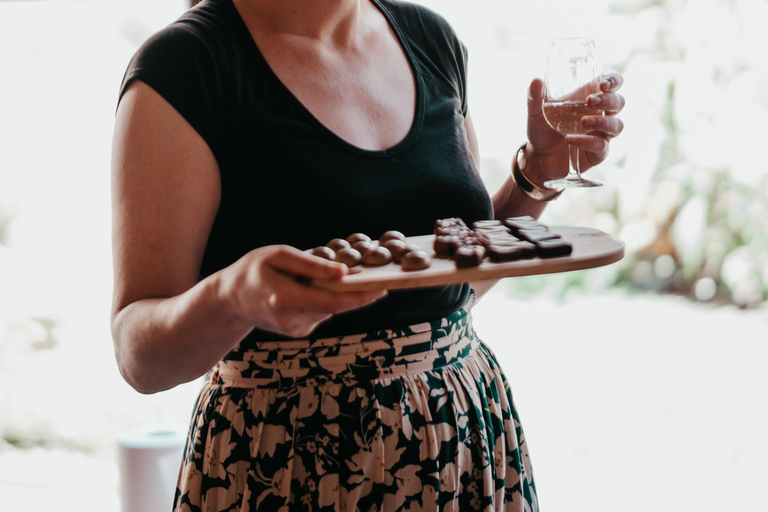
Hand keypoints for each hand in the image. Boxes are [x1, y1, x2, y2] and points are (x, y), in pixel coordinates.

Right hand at [220, 245, 386, 337]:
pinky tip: (311, 289)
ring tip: (333, 277)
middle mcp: (290, 319)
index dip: (360, 298)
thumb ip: (310, 264)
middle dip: (356, 294)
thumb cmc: (254, 270)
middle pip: (336, 307)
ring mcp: (294, 329)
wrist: (231, 299)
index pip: (332, 302)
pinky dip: (323, 300)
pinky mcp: (297, 332)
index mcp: (284, 298)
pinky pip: (320, 313)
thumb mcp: (278, 255)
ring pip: (329, 310)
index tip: (382, 289)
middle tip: (373, 279)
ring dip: (337, 294)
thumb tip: (342, 272)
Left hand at [525, 73, 625, 182]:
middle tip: (590, 101)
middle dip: (608, 100)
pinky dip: (586, 141)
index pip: (613, 84)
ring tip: (583, 121)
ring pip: (616, 125)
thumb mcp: (536, 112)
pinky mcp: (598, 152)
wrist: (538, 158)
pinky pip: (600, 146)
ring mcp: (601, 134)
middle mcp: (600, 114)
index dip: (614, 81)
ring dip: (602, 121)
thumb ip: (535, 97)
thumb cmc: (542, 130)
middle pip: (619, 102)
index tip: (603, 84)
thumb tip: (536, 80)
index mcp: (590, 98)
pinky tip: (570, 139)